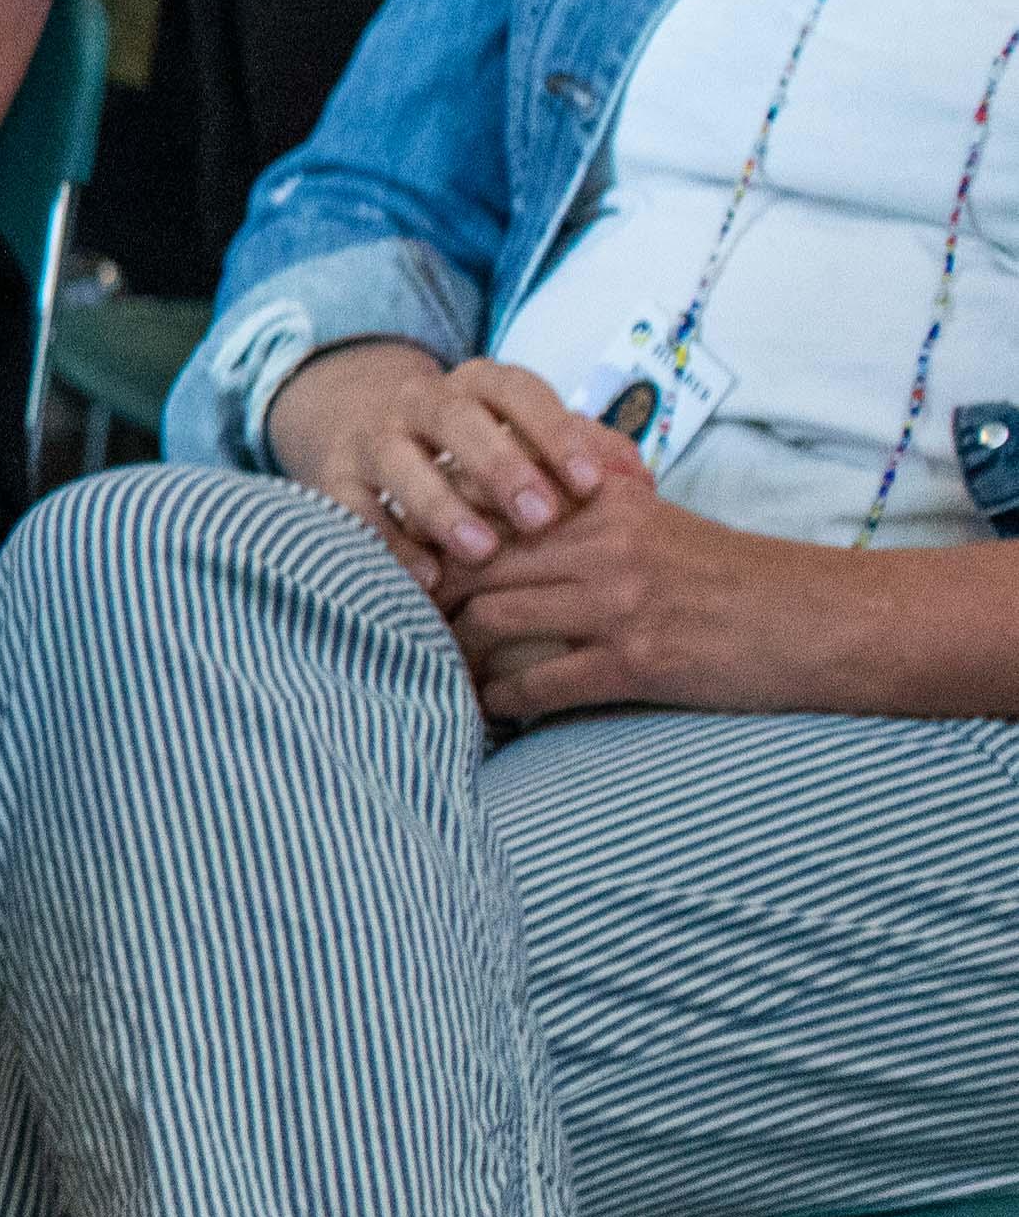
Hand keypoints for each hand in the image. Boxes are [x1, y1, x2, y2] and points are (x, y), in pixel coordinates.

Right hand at [269, 342, 636, 594]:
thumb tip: (641, 482)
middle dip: (498, 466)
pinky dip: (386, 540)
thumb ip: (588, 453)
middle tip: (539, 516)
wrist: (375, 434)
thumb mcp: (533, 437)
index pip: (517, 391)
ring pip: (398, 460)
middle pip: (454, 419)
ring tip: (481, 550)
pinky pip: (353, 507)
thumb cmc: (484, 450)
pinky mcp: (336, 479)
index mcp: (478, 384)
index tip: (592, 484)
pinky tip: (425, 576)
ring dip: (441, 504)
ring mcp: (373, 438)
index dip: (554, 433)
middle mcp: (420, 402)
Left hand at [436, 476, 821, 719]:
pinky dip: (504, 702)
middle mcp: (601, 545)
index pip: (483, 509)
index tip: (398, 567)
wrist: (824, 621)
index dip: (431, 542)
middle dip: (425, 599)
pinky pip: (540, 684)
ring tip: (433, 670)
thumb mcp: (657, 525)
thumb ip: (584, 520)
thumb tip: (502, 536)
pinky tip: (489, 712)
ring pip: (492, 624)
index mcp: (601, 504)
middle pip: (472, 566)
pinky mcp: (638, 661)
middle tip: (392, 624)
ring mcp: (618, 603)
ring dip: (453, 654)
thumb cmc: (737, 577)